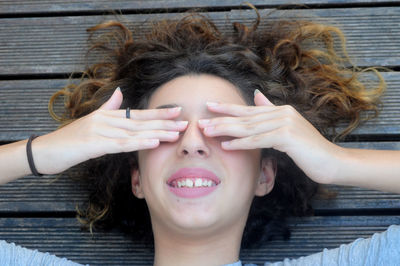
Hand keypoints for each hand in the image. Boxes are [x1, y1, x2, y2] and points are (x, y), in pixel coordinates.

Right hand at [32, 88, 187, 174]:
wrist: (46, 151)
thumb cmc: (70, 140)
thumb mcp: (90, 122)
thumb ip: (107, 108)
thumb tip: (118, 92)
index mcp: (107, 115)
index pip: (138, 114)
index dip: (158, 113)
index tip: (178, 111)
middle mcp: (106, 120)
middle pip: (140, 122)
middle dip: (164, 122)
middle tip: (186, 122)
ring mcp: (100, 131)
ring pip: (134, 132)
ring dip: (157, 133)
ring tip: (176, 133)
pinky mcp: (94, 144)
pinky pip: (121, 144)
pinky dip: (138, 142)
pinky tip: (153, 142)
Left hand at [198, 90, 342, 184]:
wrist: (332, 162)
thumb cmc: (309, 149)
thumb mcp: (289, 129)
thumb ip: (272, 111)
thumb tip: (258, 94)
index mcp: (280, 110)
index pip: (248, 109)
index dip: (227, 108)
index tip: (209, 105)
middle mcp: (282, 113)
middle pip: (245, 118)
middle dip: (221, 120)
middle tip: (200, 122)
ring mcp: (285, 123)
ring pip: (249, 128)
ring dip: (226, 131)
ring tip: (207, 132)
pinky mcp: (287, 137)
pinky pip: (258, 141)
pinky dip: (241, 144)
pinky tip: (226, 146)